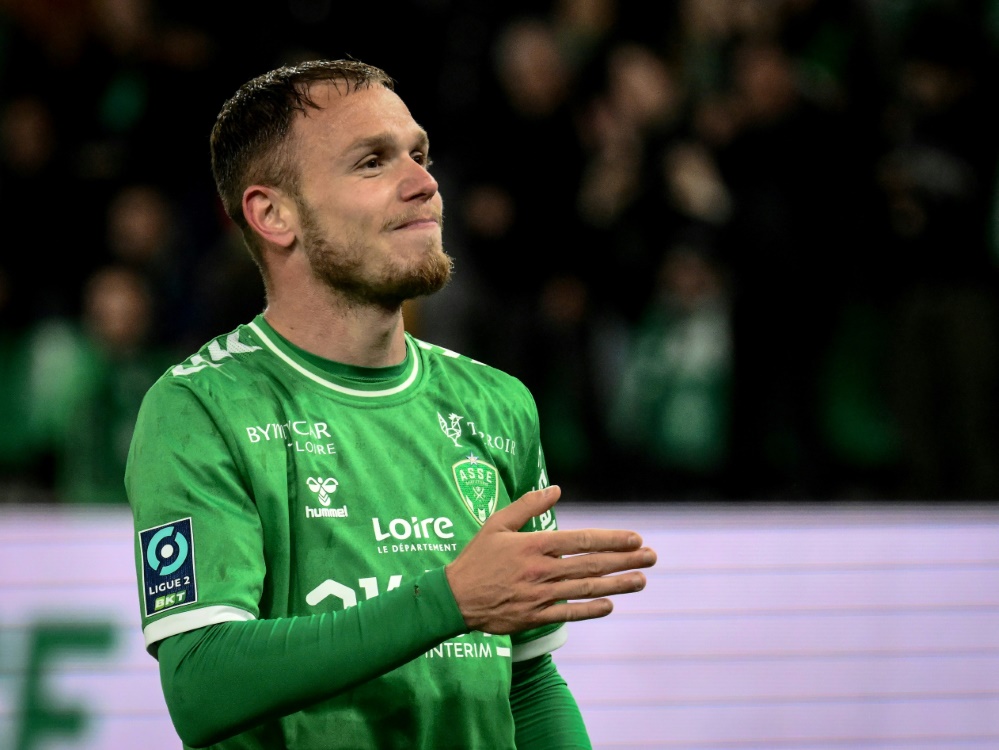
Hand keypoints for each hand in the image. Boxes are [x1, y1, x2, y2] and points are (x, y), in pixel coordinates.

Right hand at [445, 485, 656, 633]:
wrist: (454, 599)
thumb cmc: (476, 558)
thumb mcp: (497, 523)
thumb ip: (527, 505)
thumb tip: (556, 489)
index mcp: (534, 546)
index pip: (581, 540)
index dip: (611, 539)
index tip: (635, 538)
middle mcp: (541, 570)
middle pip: (591, 564)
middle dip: (625, 560)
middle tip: (652, 556)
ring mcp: (540, 596)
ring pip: (586, 588)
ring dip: (617, 584)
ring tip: (641, 580)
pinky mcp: (535, 616)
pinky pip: (569, 613)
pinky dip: (590, 609)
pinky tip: (610, 605)